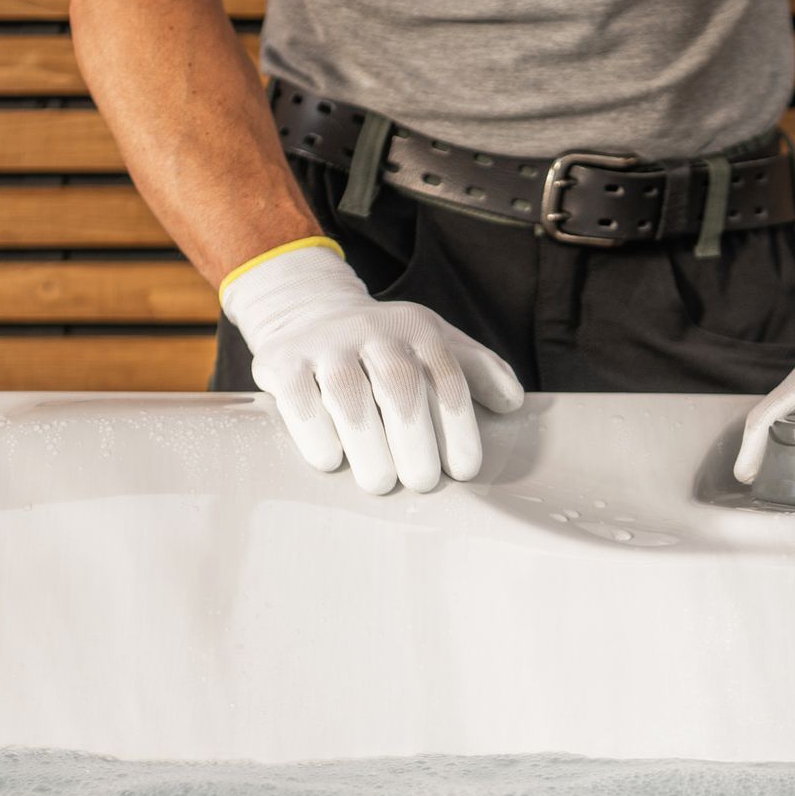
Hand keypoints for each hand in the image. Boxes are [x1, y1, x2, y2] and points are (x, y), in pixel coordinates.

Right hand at [221, 239, 524, 493]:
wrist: (308, 312)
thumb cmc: (385, 346)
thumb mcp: (434, 343)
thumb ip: (477, 369)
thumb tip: (513, 403)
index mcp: (417, 329)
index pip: (447, 378)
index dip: (459, 428)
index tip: (463, 471)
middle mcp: (373, 329)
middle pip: (399, 385)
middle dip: (414, 440)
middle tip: (422, 483)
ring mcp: (325, 343)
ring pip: (348, 394)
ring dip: (367, 445)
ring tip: (380, 483)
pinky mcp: (281, 360)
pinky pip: (301, 400)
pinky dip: (316, 434)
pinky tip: (330, 462)